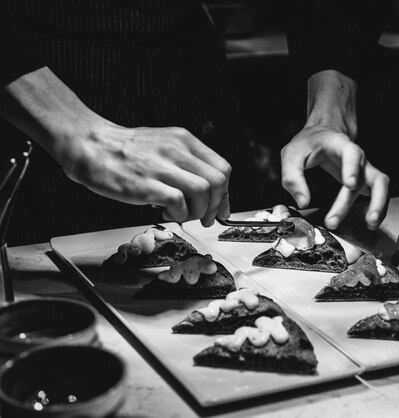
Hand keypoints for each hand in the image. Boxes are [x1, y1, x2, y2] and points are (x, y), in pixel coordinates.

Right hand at [1, 68, 230, 226]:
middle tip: (205, 217)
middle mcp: (177, 150)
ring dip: (198, 211)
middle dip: (216, 206)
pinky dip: (178, 214)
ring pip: (203, 191)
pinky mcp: (146, 184)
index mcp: (184, 141)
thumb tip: (207, 193)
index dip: (225, 194)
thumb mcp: (164, 146)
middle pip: (218, 181)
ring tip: (182, 214)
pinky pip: (178, 203)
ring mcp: (162, 166)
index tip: (220, 208)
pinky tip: (166, 213)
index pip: (222, 168)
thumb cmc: (124, 150)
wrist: (88, 144)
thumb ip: (186, 164)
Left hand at [281, 124, 388, 229]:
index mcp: (339, 145)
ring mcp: (364, 169)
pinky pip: (380, 193)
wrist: (321, 135)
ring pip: (381, 186)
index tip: (349, 185)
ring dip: (379, 205)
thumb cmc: (308, 143)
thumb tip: (302, 201)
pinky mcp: (365, 180)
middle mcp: (358, 158)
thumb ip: (293, 178)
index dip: (352, 168)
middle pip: (370, 176)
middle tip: (337, 220)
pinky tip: (370, 222)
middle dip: (360, 199)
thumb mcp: (291, 155)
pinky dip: (379, 208)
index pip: (352, 153)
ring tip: (370, 224)